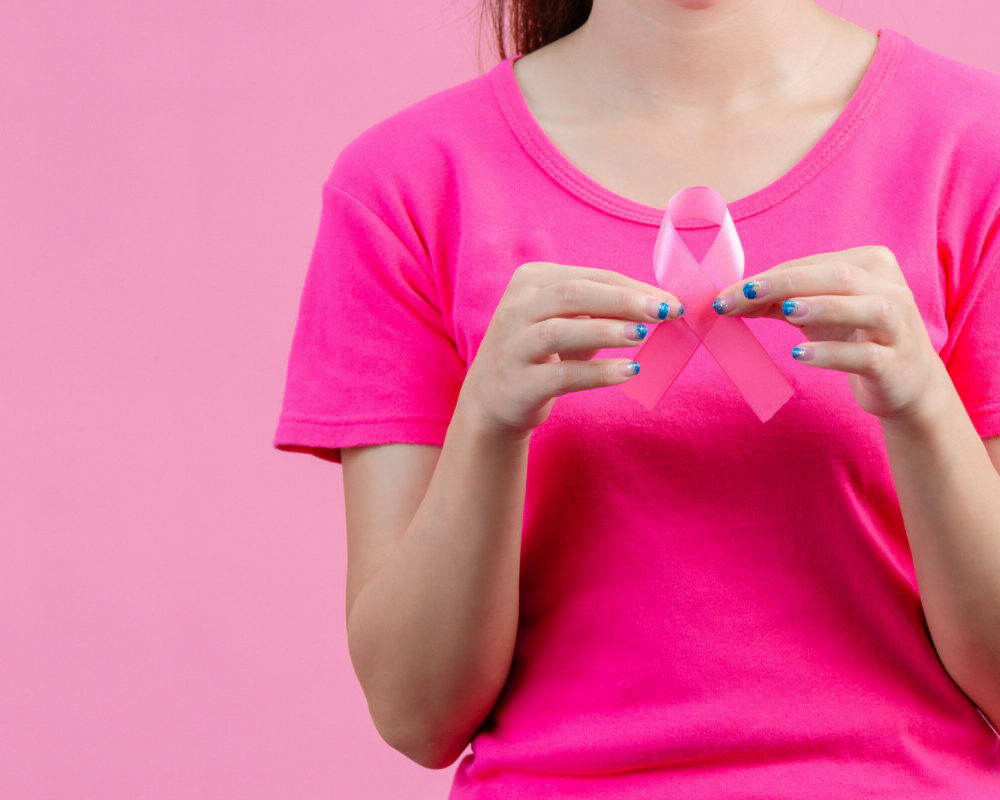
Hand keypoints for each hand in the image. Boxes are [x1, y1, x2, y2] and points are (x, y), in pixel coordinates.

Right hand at [462, 261, 684, 436]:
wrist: (490, 400)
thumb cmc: (541, 354)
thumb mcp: (567, 322)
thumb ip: (603, 311)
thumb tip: (661, 305)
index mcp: (530, 281)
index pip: (590, 278)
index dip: (634, 288)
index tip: (673, 302)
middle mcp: (516, 308)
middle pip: (573, 295)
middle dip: (623, 301)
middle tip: (665, 312)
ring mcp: (513, 346)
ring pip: (560, 331)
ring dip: (605, 331)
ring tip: (642, 335)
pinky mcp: (517, 384)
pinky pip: (561, 375)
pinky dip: (597, 372)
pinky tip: (628, 371)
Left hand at [709, 245, 947, 421]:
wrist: (906, 384)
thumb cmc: (855, 337)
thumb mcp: (817, 314)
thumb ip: (778, 302)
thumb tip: (729, 298)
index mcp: (870, 264)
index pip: (810, 266)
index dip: (767, 278)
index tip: (725, 295)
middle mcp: (890, 288)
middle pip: (838, 276)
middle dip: (786, 284)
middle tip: (744, 295)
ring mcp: (898, 325)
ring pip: (866, 306)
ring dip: (823, 306)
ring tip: (785, 310)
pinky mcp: (896, 363)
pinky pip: (865, 354)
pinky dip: (831, 353)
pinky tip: (800, 355)